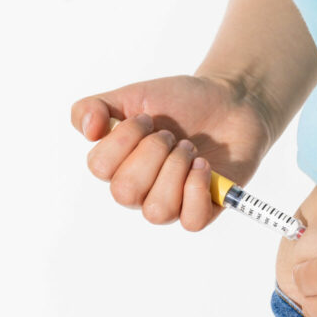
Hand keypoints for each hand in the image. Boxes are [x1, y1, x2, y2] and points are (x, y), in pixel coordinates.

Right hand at [69, 74, 272, 229]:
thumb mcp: (133, 95)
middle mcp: (141, 189)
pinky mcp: (204, 208)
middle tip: (171, 135)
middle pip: (125, 192)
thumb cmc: (180, 102)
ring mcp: (173, 202)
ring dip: (175, 169)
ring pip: (157, 211)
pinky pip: (191, 221)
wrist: (229, 101)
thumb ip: (96, 107)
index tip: (147, 118)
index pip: (99, 167)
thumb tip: (88, 130)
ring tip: (189, 148)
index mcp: (119, 164)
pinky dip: (197, 190)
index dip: (123, 138)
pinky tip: (204, 166)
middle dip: (152, 153)